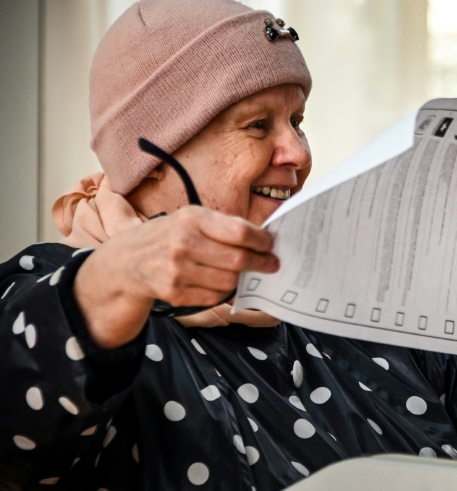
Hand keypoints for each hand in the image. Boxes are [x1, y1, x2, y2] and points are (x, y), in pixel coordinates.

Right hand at [74, 206, 278, 347]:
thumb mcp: (191, 218)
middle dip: (261, 263)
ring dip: (242, 279)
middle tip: (271, 264)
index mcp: (192, 219)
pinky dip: (224, 291)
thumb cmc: (169, 235)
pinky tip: (220, 282)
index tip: (271, 245)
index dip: (262, 241)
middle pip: (238, 260)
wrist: (127, 261)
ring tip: (243, 273)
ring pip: (230, 281)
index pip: (240, 233)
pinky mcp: (175, 293)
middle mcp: (183, 243)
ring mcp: (177, 271)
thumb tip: (263, 238)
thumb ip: (225, 225)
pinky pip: (216, 296)